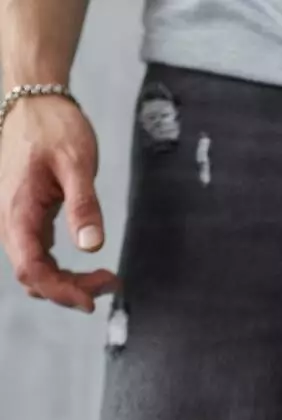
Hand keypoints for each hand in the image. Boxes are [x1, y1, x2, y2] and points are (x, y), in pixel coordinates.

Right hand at [0, 94, 120, 309]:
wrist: (34, 98)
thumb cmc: (54, 126)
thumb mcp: (77, 162)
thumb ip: (84, 205)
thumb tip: (91, 247)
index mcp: (16, 210)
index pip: (32, 269)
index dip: (60, 291)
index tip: (92, 299)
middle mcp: (8, 220)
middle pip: (33, 277)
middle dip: (71, 290)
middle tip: (111, 283)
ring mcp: (13, 221)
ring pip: (34, 270)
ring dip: (67, 283)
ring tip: (105, 278)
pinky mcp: (24, 218)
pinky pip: (37, 257)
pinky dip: (61, 271)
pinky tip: (87, 268)